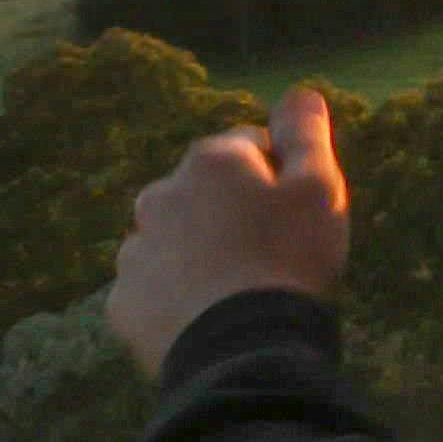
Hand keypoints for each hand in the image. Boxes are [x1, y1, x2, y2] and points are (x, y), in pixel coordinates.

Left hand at [102, 85, 350, 371]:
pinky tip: (204, 316)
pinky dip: (173, 295)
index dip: (276, 176)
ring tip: (233, 290)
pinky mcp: (123, 302)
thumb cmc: (289, 259)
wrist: (241, 350)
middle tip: (265, 254)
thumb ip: (306, 134)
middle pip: (201, 192)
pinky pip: (152, 287)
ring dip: (196, 252)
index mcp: (211, 162)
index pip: (247, 147)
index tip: (294, 213)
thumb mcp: (319, 189)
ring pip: (171, 239)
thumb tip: (300, 91)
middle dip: (227, 211)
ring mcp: (136, 251)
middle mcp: (160, 196)